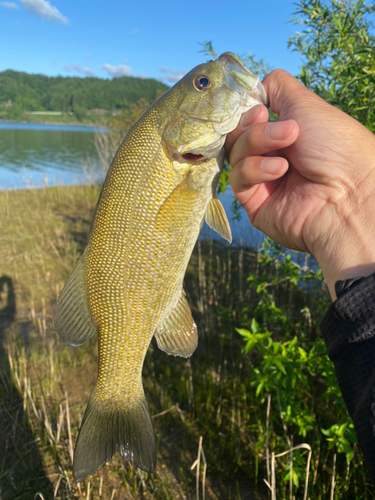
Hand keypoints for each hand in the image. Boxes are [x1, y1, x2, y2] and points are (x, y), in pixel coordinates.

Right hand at [225, 70, 374, 297]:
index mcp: (285, 134)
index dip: (247, 110)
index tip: (260, 106)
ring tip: (287, 146)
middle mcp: (271, 155)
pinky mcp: (254, 202)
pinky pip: (238, 178)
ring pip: (235, 153)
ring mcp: (262, 180)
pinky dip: (256, 168)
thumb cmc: (336, 146)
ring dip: (257, 143)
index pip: (248, 118)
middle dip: (254, 126)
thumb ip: (277, 89)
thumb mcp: (307, 105)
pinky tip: (280, 170)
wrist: (348, 192)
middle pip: (237, 134)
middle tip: (276, 125)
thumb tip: (255, 86)